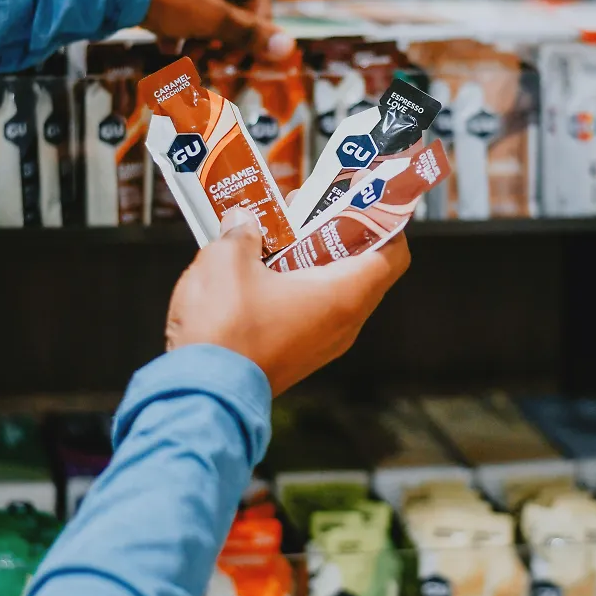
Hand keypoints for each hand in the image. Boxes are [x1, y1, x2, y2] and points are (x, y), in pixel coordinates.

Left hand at [140, 0, 294, 63]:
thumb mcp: (213, 19)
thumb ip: (250, 34)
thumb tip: (288, 48)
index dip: (255, 29)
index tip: (245, 54)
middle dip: (221, 35)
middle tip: (214, 61)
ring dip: (200, 33)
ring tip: (187, 58)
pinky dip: (180, 20)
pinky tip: (168, 45)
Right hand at [164, 208, 410, 394]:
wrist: (202, 396)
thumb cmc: (225, 329)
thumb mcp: (228, 260)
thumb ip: (242, 232)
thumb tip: (242, 220)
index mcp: (344, 296)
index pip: (393, 254)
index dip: (384, 221)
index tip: (362, 199)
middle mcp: (343, 324)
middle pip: (363, 269)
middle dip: (337, 233)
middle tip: (307, 208)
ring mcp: (322, 345)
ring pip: (334, 292)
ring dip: (311, 260)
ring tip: (277, 234)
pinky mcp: (297, 357)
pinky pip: (311, 313)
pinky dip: (296, 287)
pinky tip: (261, 270)